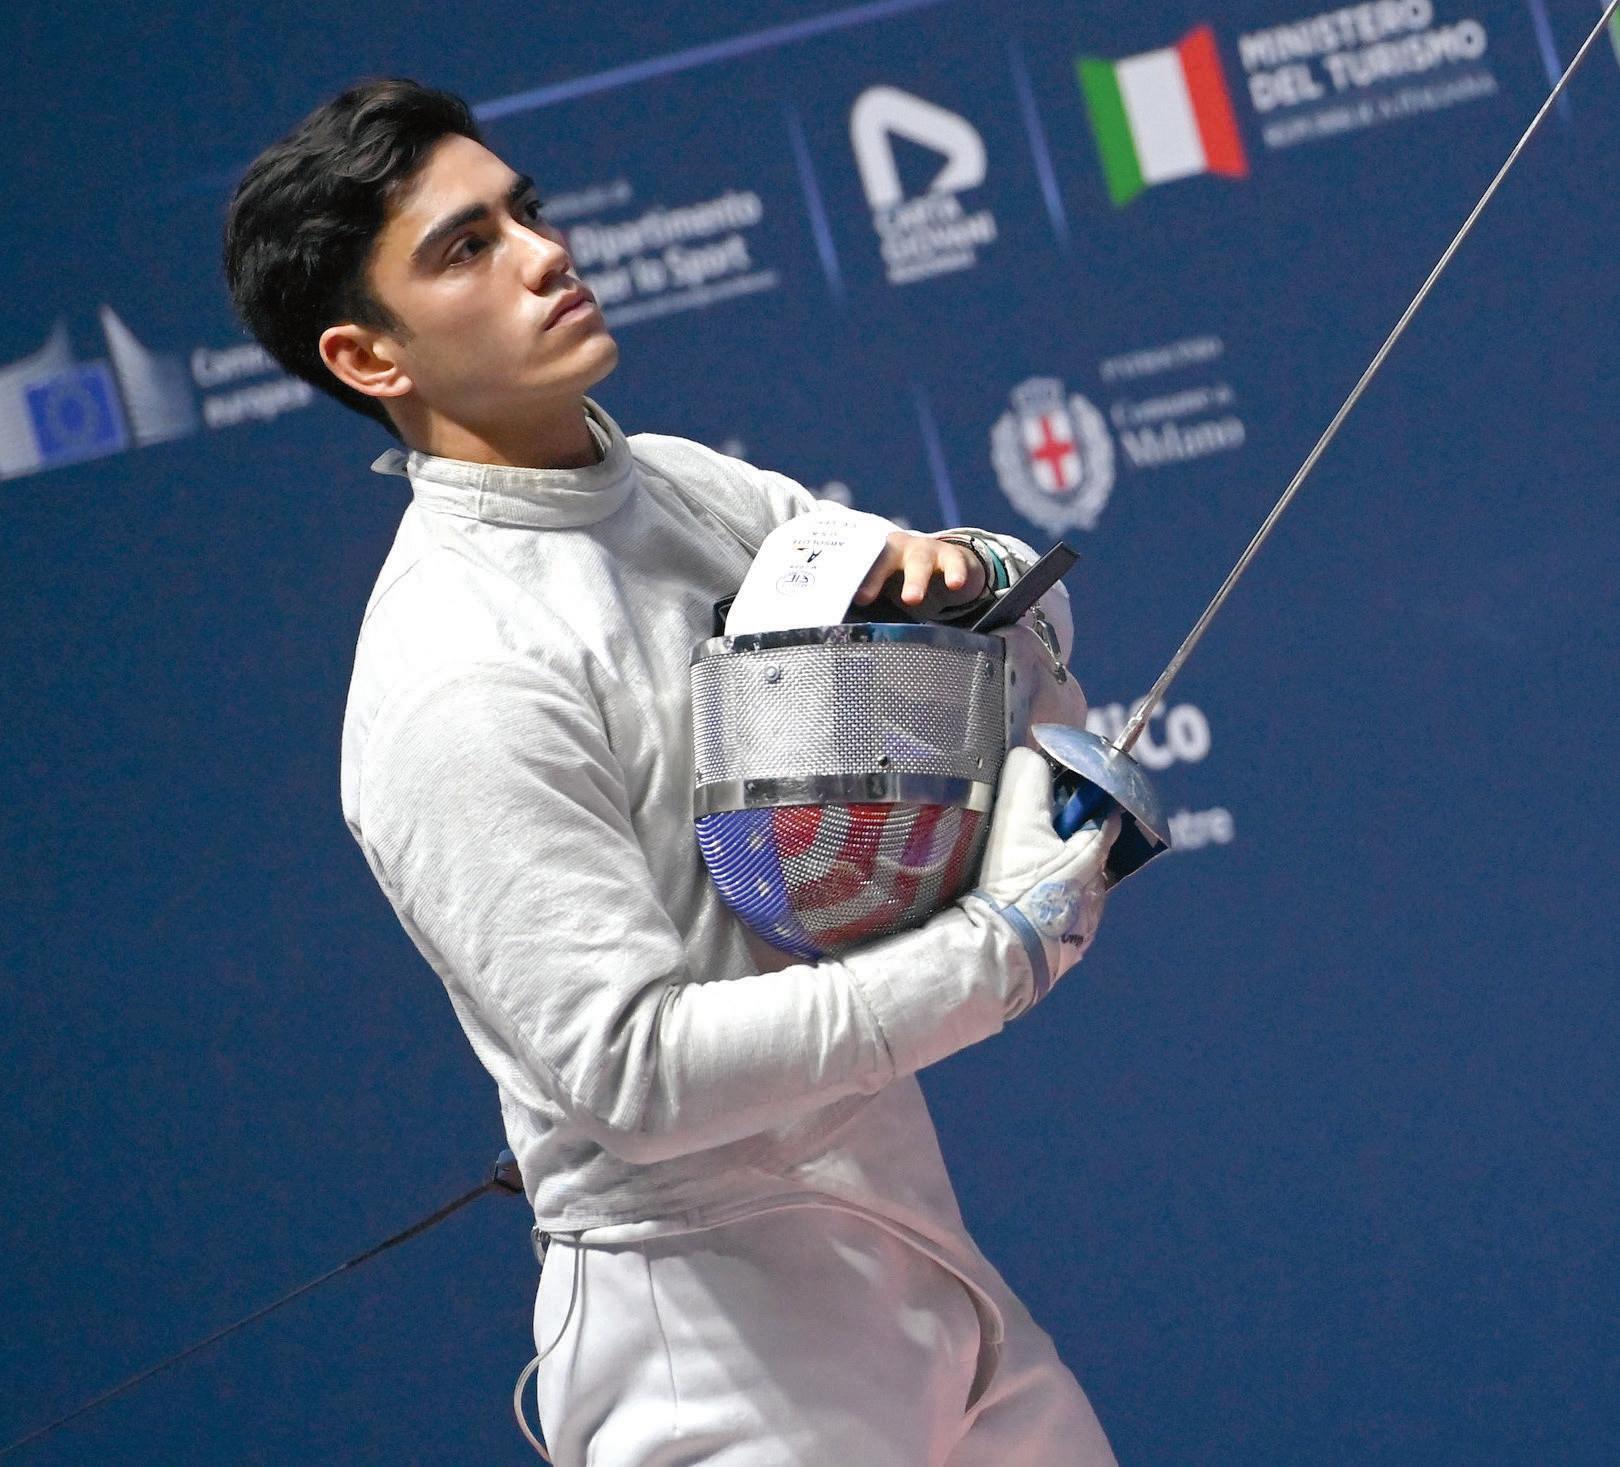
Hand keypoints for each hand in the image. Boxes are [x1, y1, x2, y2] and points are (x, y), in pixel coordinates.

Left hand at [852, 532, 986, 617]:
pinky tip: (955, 584)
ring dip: (914, 580)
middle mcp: (899, 547)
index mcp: (877, 554)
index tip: (844, 599)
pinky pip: (954, 563)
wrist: (950, 566)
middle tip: (864, 598)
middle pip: (884, 558)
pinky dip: (955, 573)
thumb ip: (868, 602)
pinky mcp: (953, 556)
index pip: (860, 564)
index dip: (851, 580)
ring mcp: (926, 549)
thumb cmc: (907, 580)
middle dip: (874, 576)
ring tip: (912, 599)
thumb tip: (845, 628)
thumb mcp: (886, 589)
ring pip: (919, 562)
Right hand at [966, 747, 1120, 1013]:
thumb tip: (1029, 754)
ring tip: (1009, 879)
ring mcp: (1081, 930)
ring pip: (1069, 890)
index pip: (1103, 815)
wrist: (998, 956)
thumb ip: (1029, 780)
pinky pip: (1055, 921)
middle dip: (1059, 843)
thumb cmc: (1013, 886)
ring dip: (1049, 880)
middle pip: (1083, 855)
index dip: (1081, 801)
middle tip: (1019, 840)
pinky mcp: (1062, 956)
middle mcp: (1097, 896)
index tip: (1057, 795)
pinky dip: (1040, 911)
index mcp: (1093, 858)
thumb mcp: (1018, 822)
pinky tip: (1013, 910)